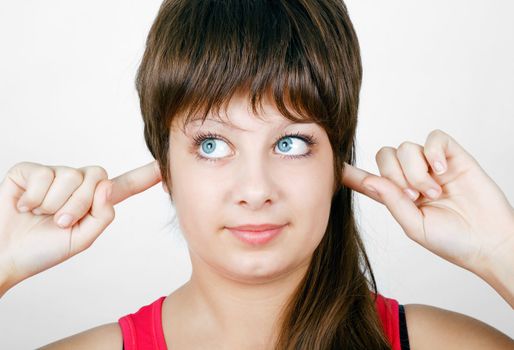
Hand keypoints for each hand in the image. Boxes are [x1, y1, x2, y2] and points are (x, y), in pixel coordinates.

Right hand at [0, 161, 161, 292]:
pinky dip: (33, 198)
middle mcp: (76, 184)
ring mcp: (53, 175)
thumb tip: (107, 186)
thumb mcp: (81, 239)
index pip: (123, 186)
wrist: (4, 254)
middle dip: (79, 204)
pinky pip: (43, 175)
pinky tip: (24, 206)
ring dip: (53, 204)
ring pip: (69, 176)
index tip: (164, 165)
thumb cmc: (41, 250)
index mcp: (93, 202)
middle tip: (59, 222)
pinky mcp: (29, 171)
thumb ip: (102, 215)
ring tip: (39, 216)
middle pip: (96, 177)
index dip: (144, 176)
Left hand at [341, 129, 513, 275]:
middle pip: (385, 156)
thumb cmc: (452, 241)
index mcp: (397, 196)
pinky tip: (442, 172)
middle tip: (415, 197)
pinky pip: (434, 138)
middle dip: (395, 176)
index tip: (330, 166)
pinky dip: (433, 152)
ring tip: (434, 193)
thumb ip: (392, 201)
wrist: (489, 242)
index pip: (368, 179)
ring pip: (407, 148)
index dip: (350, 173)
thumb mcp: (414, 226)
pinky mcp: (453, 156)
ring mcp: (432, 165)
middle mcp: (411, 177)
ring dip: (417, 172)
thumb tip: (370, 180)